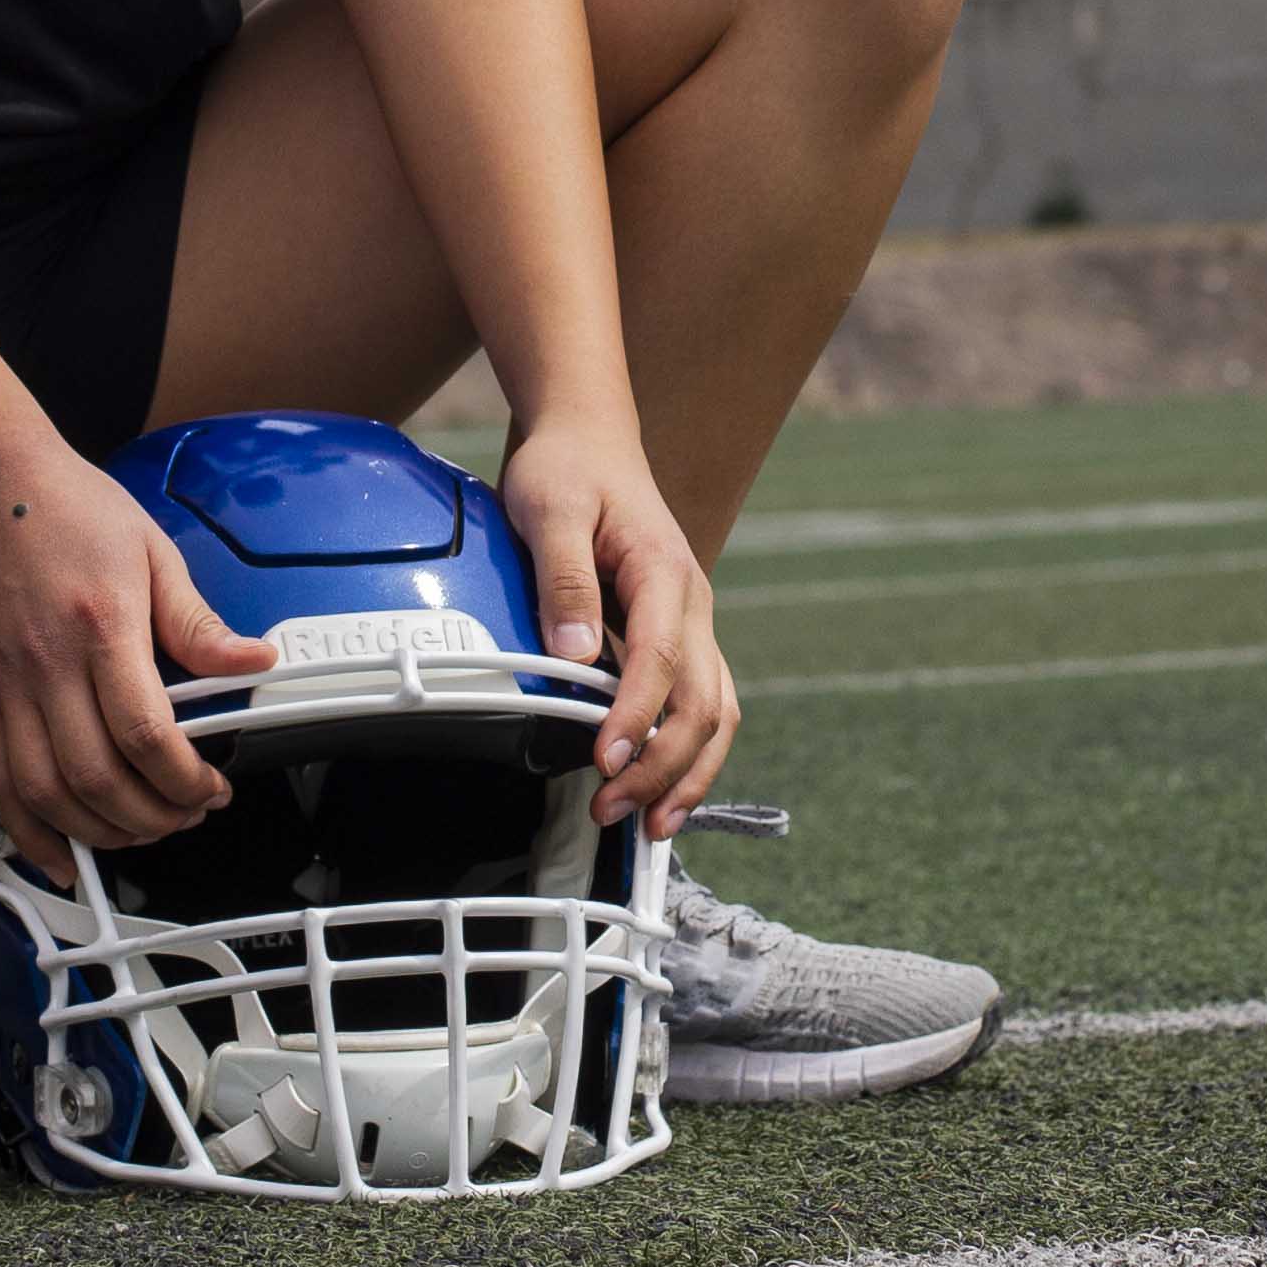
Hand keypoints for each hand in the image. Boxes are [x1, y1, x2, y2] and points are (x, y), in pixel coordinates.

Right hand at [0, 433, 272, 883]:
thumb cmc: (72, 508)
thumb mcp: (154, 551)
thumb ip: (199, 622)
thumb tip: (255, 662)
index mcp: (102, 626)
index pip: (145, 733)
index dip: (185, 779)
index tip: (214, 787)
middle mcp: (48, 665)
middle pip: (97, 778)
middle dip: (152, 816)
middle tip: (187, 814)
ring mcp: (7, 686)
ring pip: (45, 794)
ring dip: (98, 832)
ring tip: (141, 830)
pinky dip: (28, 832)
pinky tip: (61, 856)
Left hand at [500, 413, 734, 837]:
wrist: (589, 438)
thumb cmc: (566, 471)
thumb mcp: (550, 509)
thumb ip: (563, 577)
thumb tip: (572, 648)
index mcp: (664, 571)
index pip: (661, 659)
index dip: (636, 718)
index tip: (605, 762)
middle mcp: (692, 602)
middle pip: (702, 701)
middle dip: (664, 766)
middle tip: (612, 812)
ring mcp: (692, 622)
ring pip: (716, 712)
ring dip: (689, 773)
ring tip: (652, 828)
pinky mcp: (680, 636)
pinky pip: (702, 703)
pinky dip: (690, 754)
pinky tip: (663, 792)